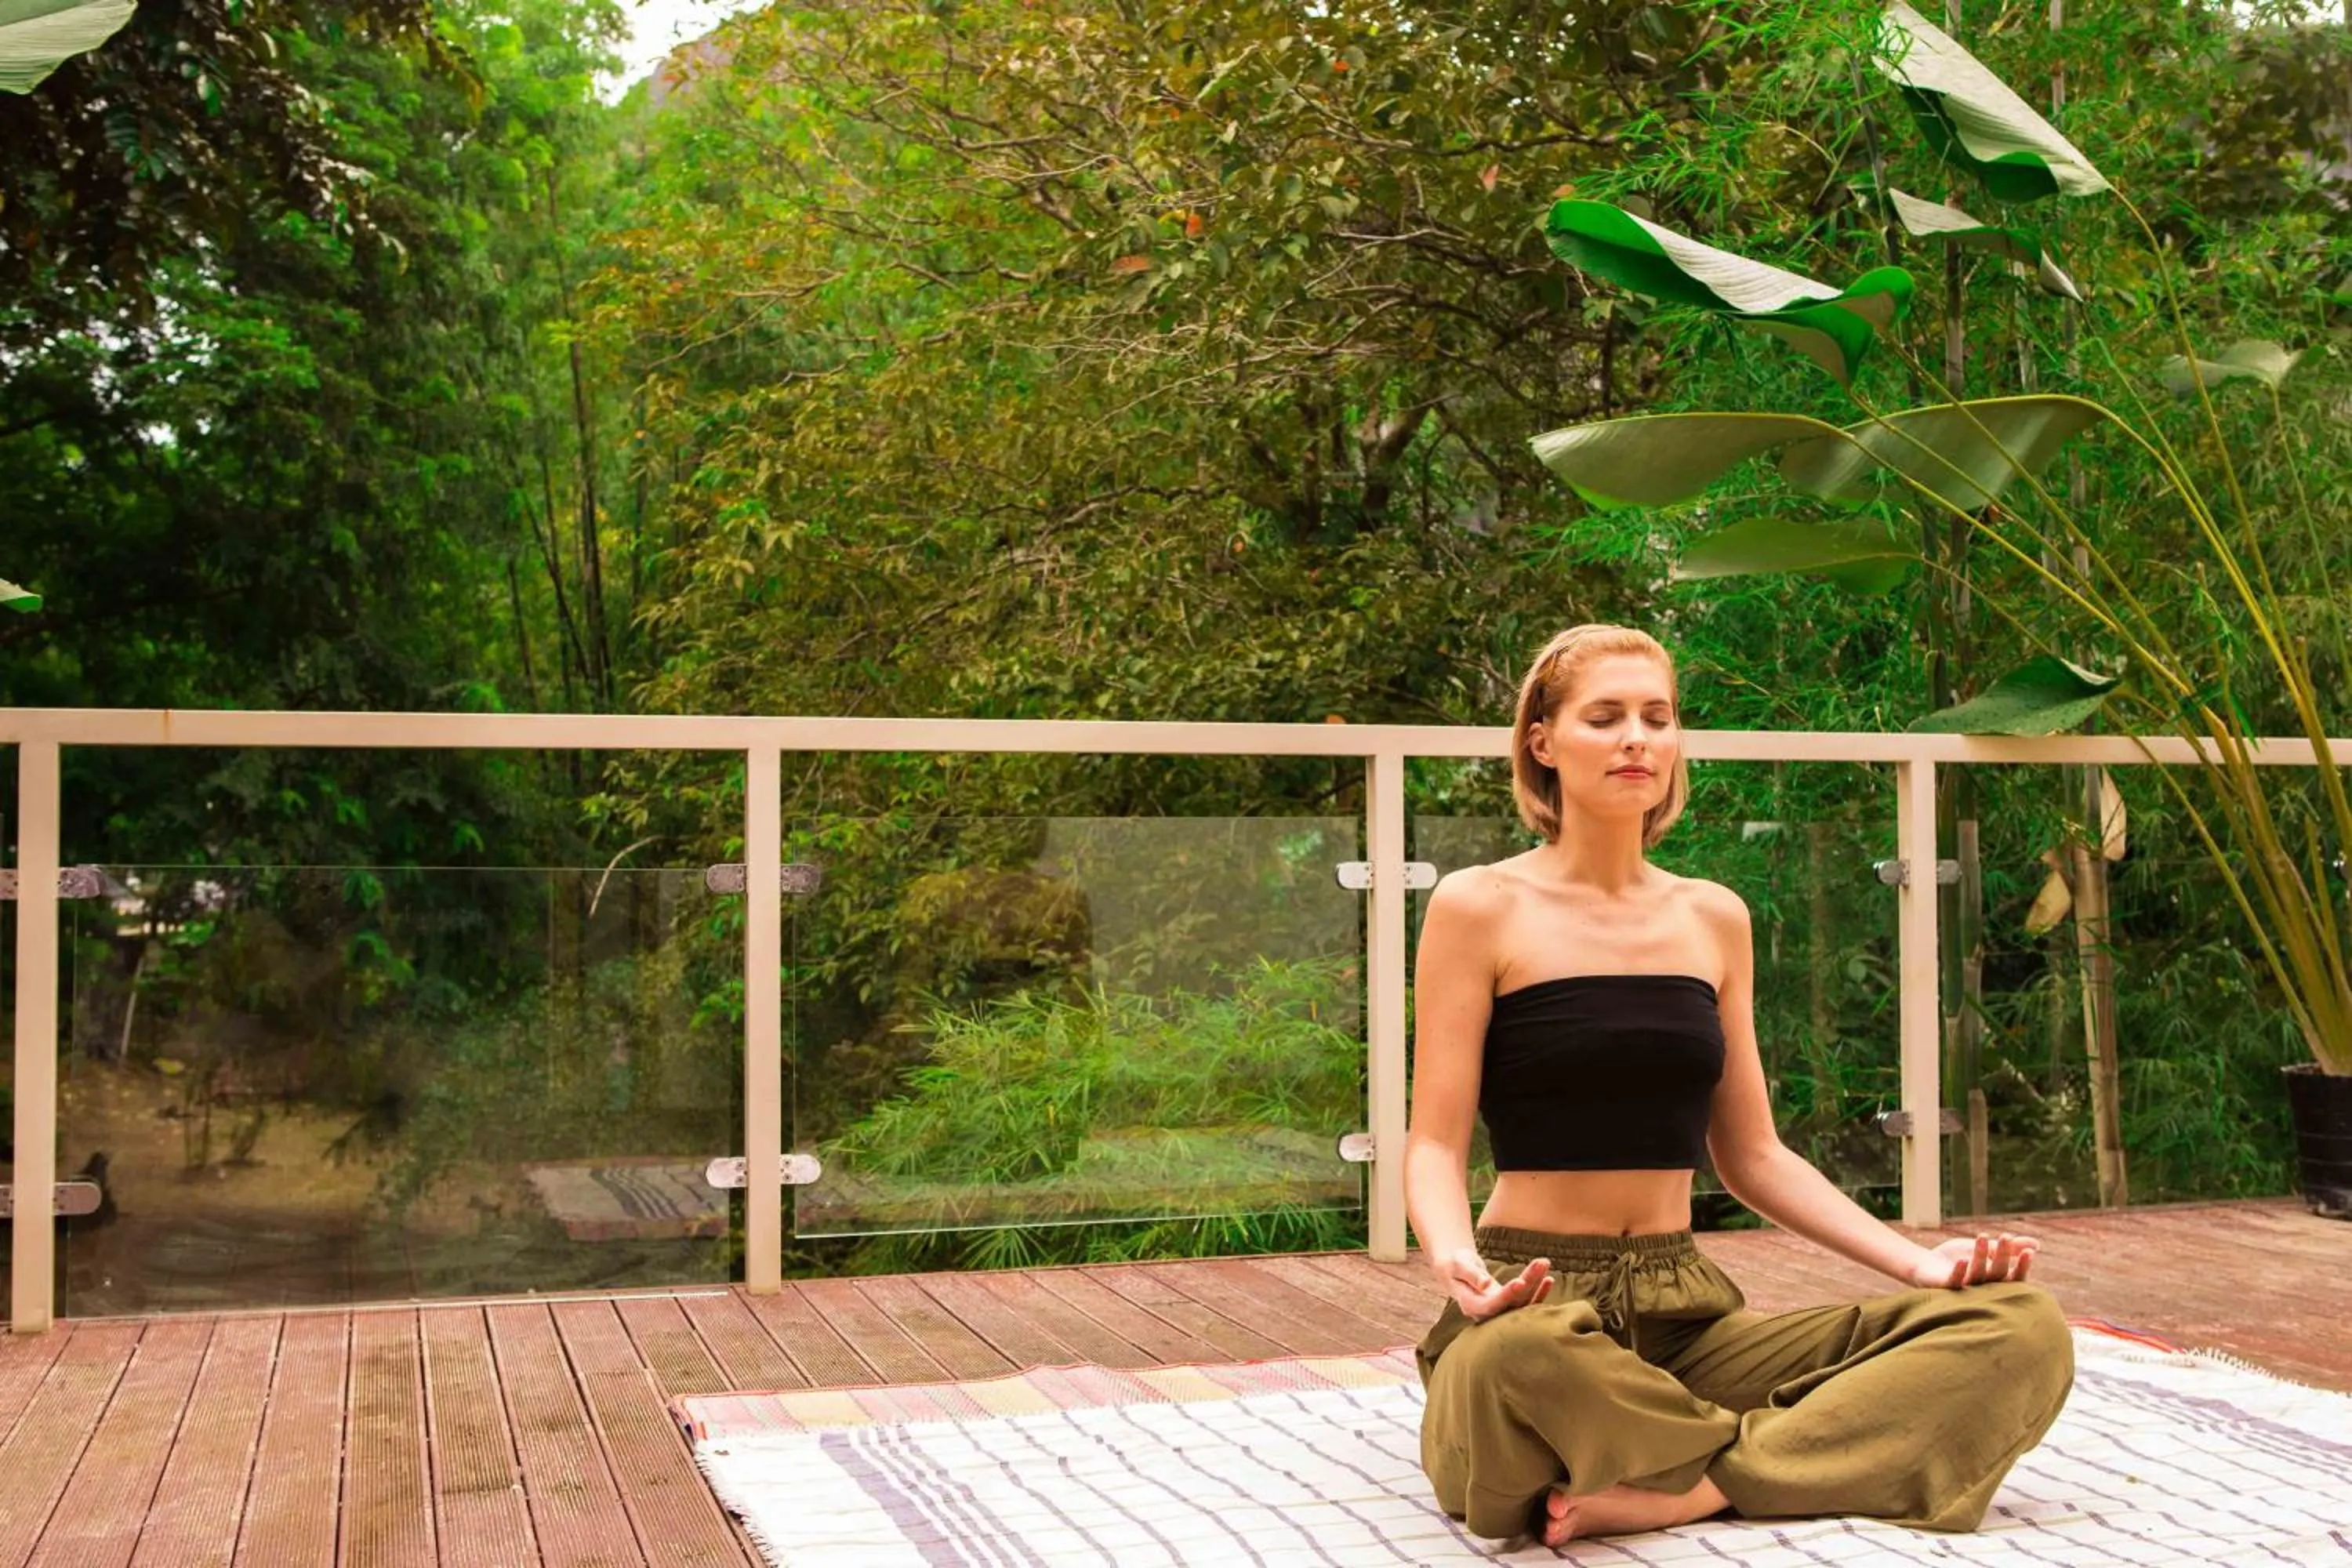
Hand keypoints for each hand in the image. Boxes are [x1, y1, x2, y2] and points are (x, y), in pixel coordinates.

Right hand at [1440, 1247, 1554, 1320]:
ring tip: (1544, 1262)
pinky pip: (1526, 1302)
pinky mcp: (1508, 1306)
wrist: (1456, 1271)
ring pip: (1522, 1301)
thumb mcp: (1458, 1265)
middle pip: (1512, 1302)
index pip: (1492, 1305)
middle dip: (1529, 1282)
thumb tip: (1485, 1284)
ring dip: (1536, 1282)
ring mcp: (1499, 1312)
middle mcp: (1487, 1314)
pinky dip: (1538, 1291)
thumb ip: (1471, 1275)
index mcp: (1471, 1305)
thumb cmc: (1454, 1265)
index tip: (1521, 1281)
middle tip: (1541, 1262)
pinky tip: (1548, 1279)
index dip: (1508, 1295)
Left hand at [1909, 1232, 2038, 1288]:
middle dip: (2002, 1256)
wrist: (1927, 1264)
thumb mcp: (1985, 1249)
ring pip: (1976, 1275)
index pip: (2013, 1278)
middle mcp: (1982, 1289)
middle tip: (2005, 1237)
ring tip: (1982, 1236)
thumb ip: (2009, 1248)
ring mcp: (1964, 1290)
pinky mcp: (1945, 1288)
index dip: (2022, 1267)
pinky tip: (1963, 1260)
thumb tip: (2037, 1244)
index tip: (2029, 1252)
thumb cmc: (1960, 1257)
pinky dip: (1959, 1272)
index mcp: (1994, 1282)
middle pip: (1996, 1274)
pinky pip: (1954, 1282)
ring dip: (1980, 1257)